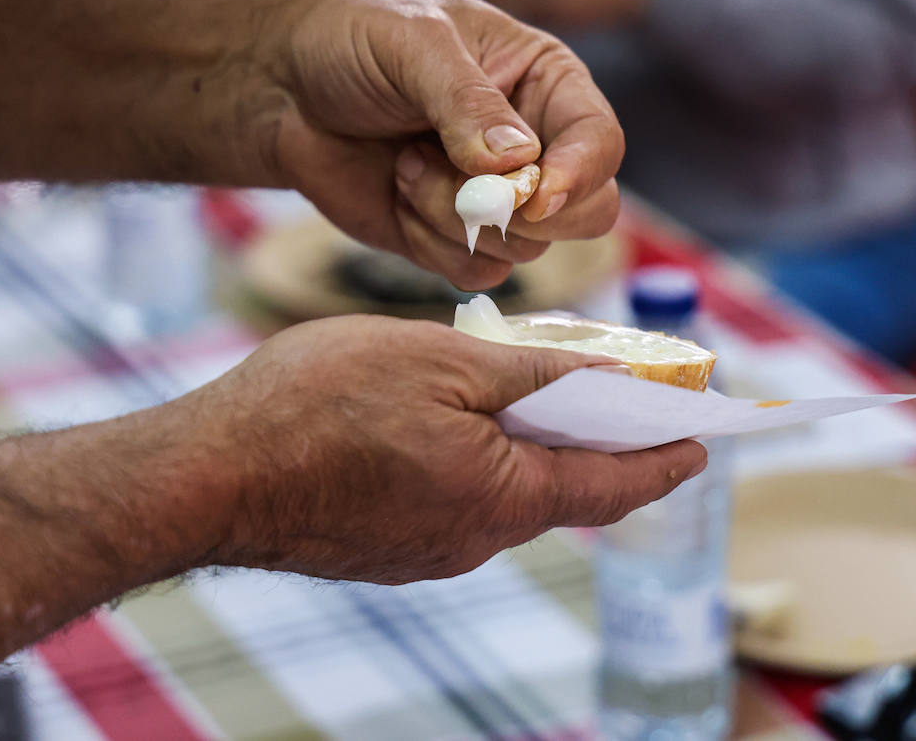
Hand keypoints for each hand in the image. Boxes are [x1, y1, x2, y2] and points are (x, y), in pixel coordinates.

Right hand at [185, 315, 706, 582]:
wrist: (209, 476)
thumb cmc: (319, 407)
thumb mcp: (440, 362)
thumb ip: (527, 372)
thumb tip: (599, 381)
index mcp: (505, 494)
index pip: (616, 483)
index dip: (665, 457)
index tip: (706, 440)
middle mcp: (475, 540)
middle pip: (559, 487)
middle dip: (591, 439)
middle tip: (609, 391)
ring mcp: (426, 552)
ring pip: (501, 492)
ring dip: (523, 445)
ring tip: (514, 388)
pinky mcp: (385, 549)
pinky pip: (453, 502)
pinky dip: (473, 462)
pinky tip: (444, 422)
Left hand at [262, 0, 624, 289]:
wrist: (281, 92)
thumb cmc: (350, 44)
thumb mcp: (414, 46)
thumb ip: (468, 101)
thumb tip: (519, 163)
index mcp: (546, 82)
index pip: (600, 141)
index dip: (581, 175)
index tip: (535, 195)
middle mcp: (536, 144)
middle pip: (587, 211)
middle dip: (522, 211)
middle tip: (465, 189)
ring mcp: (498, 198)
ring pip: (524, 247)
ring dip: (455, 217)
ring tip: (407, 163)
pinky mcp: (456, 238)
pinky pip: (477, 272)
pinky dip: (432, 244)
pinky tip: (398, 194)